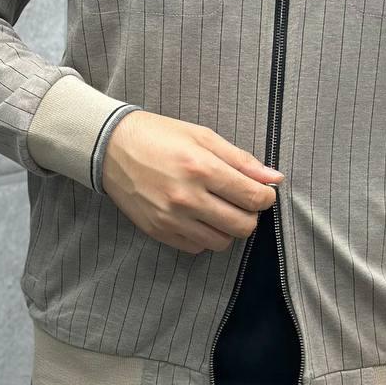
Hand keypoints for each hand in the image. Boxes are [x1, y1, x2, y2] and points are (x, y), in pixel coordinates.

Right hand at [102, 110, 284, 253]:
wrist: (111, 148)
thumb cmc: (159, 137)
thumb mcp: (202, 136)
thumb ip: (241, 160)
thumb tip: (274, 179)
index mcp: (201, 168)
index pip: (252, 197)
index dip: (266, 197)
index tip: (263, 192)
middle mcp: (187, 197)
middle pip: (242, 225)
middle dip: (251, 215)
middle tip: (242, 202)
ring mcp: (171, 218)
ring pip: (222, 241)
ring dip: (228, 228)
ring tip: (220, 209)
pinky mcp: (158, 231)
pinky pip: (197, 247)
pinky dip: (205, 236)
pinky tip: (199, 217)